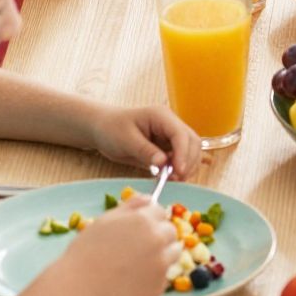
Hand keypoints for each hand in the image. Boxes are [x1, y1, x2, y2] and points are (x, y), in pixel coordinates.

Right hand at [63, 195, 179, 295]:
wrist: (78, 288)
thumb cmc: (86, 251)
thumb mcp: (105, 220)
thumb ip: (131, 206)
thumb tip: (150, 199)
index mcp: (145, 220)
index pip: (160, 211)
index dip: (149, 218)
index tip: (138, 228)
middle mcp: (158, 240)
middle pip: (170, 232)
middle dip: (158, 235)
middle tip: (138, 246)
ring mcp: (161, 265)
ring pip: (173, 254)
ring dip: (162, 255)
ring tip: (137, 263)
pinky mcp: (158, 288)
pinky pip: (162, 277)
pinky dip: (152, 277)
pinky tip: (132, 279)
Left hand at [87, 103, 202, 181]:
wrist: (103, 128)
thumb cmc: (112, 129)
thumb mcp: (126, 141)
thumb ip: (145, 151)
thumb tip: (163, 163)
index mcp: (161, 116)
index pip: (180, 134)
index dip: (183, 154)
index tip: (179, 172)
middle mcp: (170, 123)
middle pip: (192, 141)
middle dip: (189, 161)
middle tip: (177, 179)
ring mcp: (171, 134)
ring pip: (191, 149)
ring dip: (187, 165)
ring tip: (173, 179)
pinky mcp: (168, 145)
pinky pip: (182, 156)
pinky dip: (181, 167)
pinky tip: (173, 177)